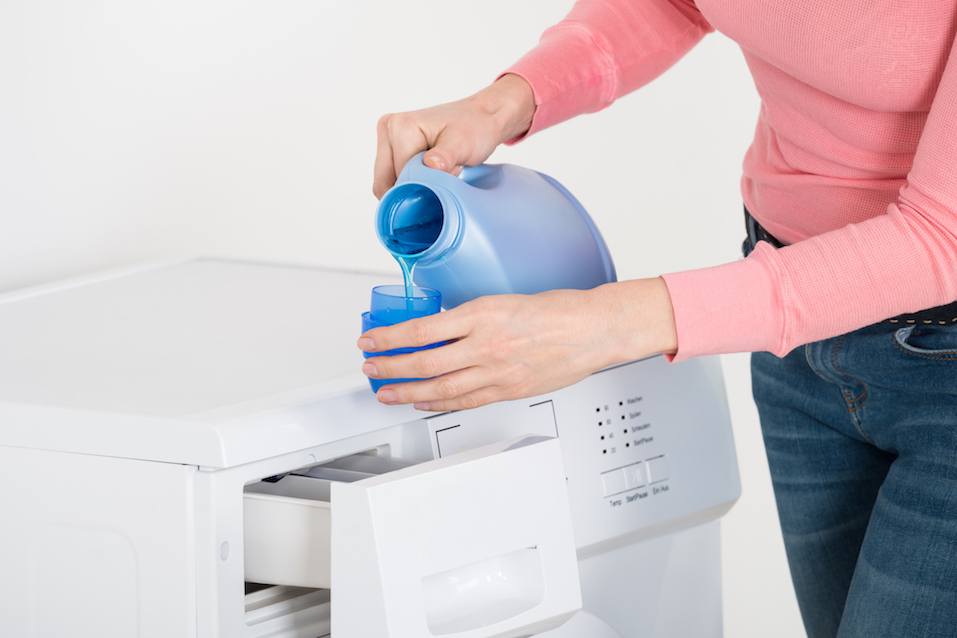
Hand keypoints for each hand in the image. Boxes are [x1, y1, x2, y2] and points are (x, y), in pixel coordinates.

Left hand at [357, 279, 677, 411]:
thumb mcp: (505, 301)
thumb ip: (472, 317)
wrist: (592, 330)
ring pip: (440, 389)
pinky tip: (424, 403)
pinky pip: (465, 401)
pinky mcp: (508, 391)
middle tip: (370, 367)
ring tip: (387, 391)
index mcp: (483, 314)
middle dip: (390, 368)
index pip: (422, 330)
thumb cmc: (558, 311)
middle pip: (424, 363)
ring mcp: (497, 372)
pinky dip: (439, 403)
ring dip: (407, 392)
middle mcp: (486, 345)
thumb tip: (441, 328)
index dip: (390, 338)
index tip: (372, 339)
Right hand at [373, 74, 535, 197]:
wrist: (482, 117)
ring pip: (389, 181)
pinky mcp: (393, 146)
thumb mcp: (463, 144)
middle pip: (386, 181)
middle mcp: (388, 129)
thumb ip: (445, 157)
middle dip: (414, 187)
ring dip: (413, 185)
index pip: (398, 177)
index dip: (421, 187)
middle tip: (442, 176)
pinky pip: (394, 175)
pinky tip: (431, 171)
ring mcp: (388, 137)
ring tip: (438, 172)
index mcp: (399, 127)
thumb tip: (430, 166)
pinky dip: (412, 180)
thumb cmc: (475, 128)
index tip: (446, 178)